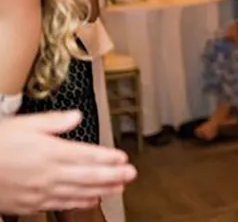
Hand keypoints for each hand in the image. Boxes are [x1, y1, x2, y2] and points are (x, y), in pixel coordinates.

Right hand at [0, 111, 136, 214]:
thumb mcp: (23, 124)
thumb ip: (53, 121)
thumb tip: (77, 116)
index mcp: (50, 151)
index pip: (88, 155)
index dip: (108, 158)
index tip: (124, 158)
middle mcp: (49, 173)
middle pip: (89, 176)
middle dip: (113, 176)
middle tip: (132, 175)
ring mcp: (40, 191)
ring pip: (79, 192)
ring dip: (102, 191)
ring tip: (119, 188)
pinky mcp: (30, 203)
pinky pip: (60, 204)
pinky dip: (78, 203)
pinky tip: (90, 201)